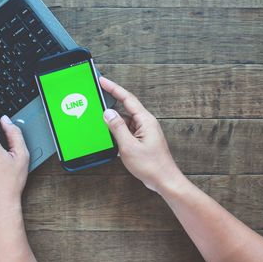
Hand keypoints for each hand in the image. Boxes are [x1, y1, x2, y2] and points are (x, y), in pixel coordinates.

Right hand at [100, 77, 181, 191]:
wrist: (164, 180)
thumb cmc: (151, 165)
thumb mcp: (129, 146)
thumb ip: (117, 128)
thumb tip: (108, 113)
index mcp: (145, 120)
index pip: (127, 99)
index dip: (114, 88)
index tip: (102, 81)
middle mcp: (146, 123)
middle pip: (126, 107)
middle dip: (112, 103)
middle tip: (98, 98)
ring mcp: (145, 131)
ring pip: (126, 121)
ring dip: (114, 122)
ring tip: (102, 123)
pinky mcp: (143, 140)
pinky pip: (128, 130)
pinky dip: (119, 132)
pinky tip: (111, 138)